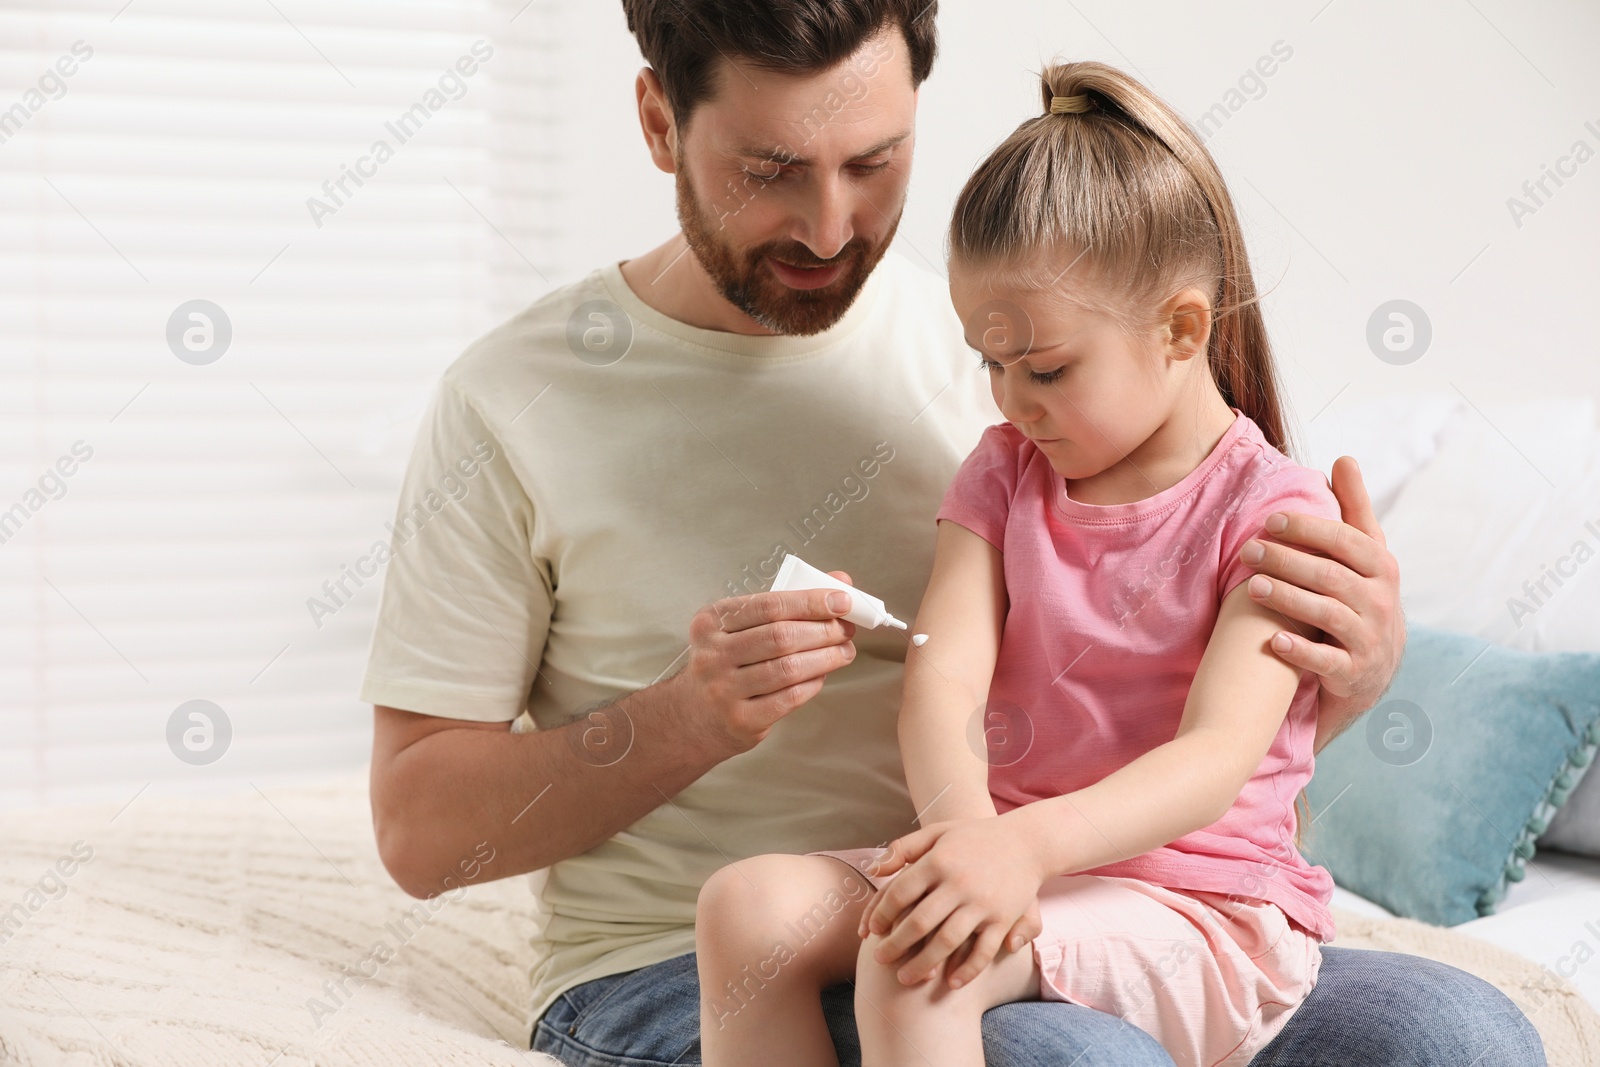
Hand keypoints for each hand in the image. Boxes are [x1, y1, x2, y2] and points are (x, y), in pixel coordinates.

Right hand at [673, 571, 857, 755]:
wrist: (693, 715)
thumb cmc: (727, 661)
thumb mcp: (741, 626)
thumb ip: (788, 602)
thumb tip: (839, 581)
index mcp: (712, 622)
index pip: (769, 605)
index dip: (811, 602)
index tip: (842, 601)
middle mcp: (713, 654)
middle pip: (781, 637)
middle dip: (823, 631)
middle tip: (846, 629)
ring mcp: (724, 690)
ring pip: (788, 669)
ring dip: (826, 658)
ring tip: (844, 652)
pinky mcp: (740, 720)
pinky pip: (789, 698)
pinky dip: (813, 683)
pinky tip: (822, 675)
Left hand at [855, 815, 1045, 988]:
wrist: (1026, 841)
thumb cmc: (973, 838)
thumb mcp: (937, 832)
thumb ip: (903, 848)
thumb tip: (873, 872)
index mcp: (938, 861)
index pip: (899, 893)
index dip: (881, 914)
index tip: (872, 930)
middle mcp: (958, 883)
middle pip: (918, 922)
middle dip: (895, 945)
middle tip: (879, 960)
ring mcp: (982, 903)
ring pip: (946, 942)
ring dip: (923, 964)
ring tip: (904, 978)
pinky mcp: (1003, 918)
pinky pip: (983, 951)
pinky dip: (967, 970)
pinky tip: (950, 982)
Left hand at [1239, 457, 1404, 751]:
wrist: (1374, 667)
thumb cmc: (1362, 595)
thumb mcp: (1365, 554)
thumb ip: (1354, 508)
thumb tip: (1343, 458)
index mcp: (1381, 568)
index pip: (1347, 541)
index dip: (1310, 529)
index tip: (1270, 520)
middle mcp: (1381, 602)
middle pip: (1331, 576)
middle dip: (1287, 560)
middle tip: (1247, 551)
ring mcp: (1369, 639)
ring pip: (1327, 615)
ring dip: (1288, 599)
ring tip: (1251, 587)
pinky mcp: (1353, 673)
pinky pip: (1325, 662)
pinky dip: (1299, 651)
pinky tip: (1272, 639)